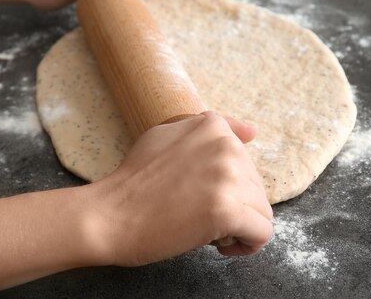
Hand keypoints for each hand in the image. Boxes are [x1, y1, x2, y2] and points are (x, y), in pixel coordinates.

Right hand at [81, 112, 273, 266]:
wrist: (109, 215)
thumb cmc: (134, 181)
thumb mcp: (168, 136)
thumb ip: (209, 130)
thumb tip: (253, 132)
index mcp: (213, 125)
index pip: (245, 164)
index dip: (225, 186)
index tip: (200, 194)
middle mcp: (225, 145)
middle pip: (255, 188)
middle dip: (232, 206)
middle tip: (195, 212)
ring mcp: (228, 177)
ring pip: (261, 211)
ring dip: (237, 226)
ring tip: (203, 227)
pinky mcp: (228, 210)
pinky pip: (261, 233)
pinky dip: (245, 245)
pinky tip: (217, 243)